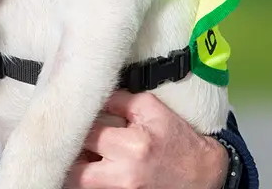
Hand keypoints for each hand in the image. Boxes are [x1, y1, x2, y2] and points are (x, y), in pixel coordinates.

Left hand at [64, 91, 229, 188]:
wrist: (202, 175)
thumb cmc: (178, 141)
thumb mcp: (151, 109)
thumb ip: (117, 100)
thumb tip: (90, 94)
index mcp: (132, 147)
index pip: (85, 132)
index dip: (75, 122)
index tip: (72, 116)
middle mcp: (124, 175)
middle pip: (73, 166)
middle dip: (69, 150)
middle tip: (70, 138)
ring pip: (77, 183)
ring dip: (74, 168)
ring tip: (80, 153)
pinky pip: (91, 188)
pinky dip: (87, 178)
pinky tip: (92, 164)